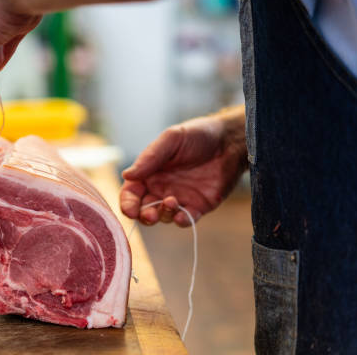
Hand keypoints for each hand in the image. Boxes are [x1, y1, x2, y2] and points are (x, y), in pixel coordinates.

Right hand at [119, 108, 246, 226]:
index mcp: (149, 173)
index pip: (131, 193)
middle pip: (143, 210)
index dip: (127, 203)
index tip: (130, 209)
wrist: (230, 141)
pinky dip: (181, 221)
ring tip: (171, 202)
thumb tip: (127, 175)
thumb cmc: (198, 135)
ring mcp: (180, 198)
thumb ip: (150, 157)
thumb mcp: (172, 139)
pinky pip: (186, 219)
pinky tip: (182, 215)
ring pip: (163, 217)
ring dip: (163, 215)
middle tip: (149, 215)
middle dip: (143, 216)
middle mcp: (161, 188)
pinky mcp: (198, 206)